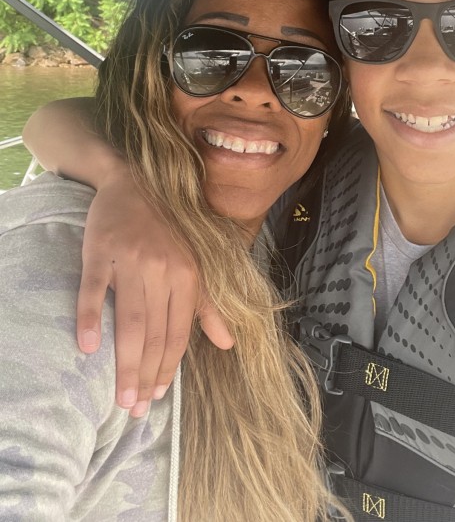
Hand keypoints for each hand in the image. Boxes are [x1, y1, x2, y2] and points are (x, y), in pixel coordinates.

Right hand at [77, 169, 233, 415]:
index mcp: (187, 275)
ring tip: (121, 397)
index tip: (158, 398)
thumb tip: (229, 344)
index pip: (178, 333)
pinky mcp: (101, 251)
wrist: (133, 183)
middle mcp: (162, 269)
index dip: (168, 369)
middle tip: (135, 410)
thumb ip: (209, 305)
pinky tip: (87, 348)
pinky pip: (94, 289)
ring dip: (125, 363)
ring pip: (129, 321)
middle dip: (146, 377)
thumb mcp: (195, 263)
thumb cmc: (167, 230)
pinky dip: (90, 318)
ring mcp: (130, 260)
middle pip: (153, 334)